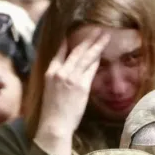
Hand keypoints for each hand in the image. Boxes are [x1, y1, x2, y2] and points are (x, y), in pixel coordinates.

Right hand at [35, 30, 110, 154]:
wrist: (54, 125)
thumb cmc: (53, 112)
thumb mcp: (51, 91)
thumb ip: (58, 79)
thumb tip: (70, 72)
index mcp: (50, 72)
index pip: (60, 52)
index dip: (70, 41)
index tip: (77, 33)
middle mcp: (59, 72)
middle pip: (76, 51)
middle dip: (88, 39)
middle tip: (97, 29)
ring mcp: (70, 77)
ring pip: (85, 57)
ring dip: (96, 45)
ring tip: (104, 36)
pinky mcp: (80, 86)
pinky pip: (90, 69)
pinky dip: (96, 59)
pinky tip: (102, 52)